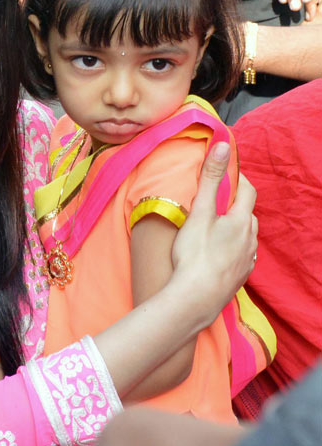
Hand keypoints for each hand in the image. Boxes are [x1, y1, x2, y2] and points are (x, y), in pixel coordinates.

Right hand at [172, 142, 257, 316]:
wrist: (196, 298)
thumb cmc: (195, 254)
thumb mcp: (200, 212)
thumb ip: (211, 179)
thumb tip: (223, 146)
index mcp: (242, 221)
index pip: (247, 191)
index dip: (237, 179)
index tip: (224, 174)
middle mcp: (250, 240)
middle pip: (248, 214)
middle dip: (234, 205)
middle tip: (215, 202)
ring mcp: (247, 260)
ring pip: (246, 236)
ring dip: (234, 228)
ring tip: (214, 228)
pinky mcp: (240, 276)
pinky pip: (241, 256)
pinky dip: (232, 249)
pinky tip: (216, 253)